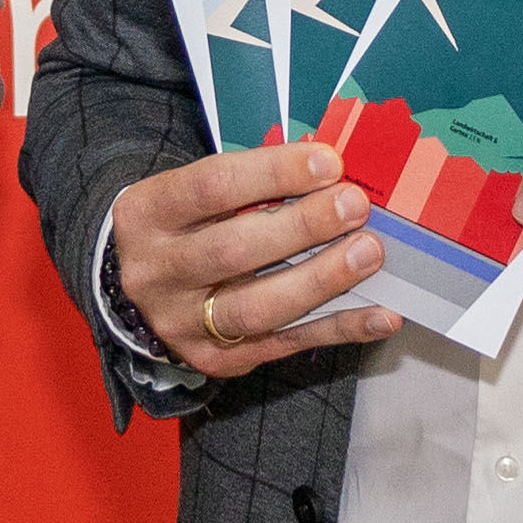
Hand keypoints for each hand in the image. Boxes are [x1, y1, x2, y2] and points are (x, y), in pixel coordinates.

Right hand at [111, 139, 402, 379]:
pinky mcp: (216, 360)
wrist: (141, 288)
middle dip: (302, 227)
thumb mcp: (194, 194)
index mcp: (145, 214)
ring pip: (256, 308)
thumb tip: (330, 170)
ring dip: (322, 280)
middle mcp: (155, 273)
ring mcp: (182, 324)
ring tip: (369, 253)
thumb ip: (252, 183)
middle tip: (354, 206)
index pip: (211, 187)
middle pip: (232, 250)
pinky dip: (340, 329)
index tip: (329, 162)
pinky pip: (286, 345)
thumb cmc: (185, 225)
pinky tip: (382, 314)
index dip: (275, 173)